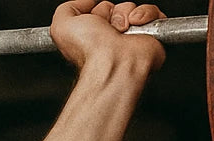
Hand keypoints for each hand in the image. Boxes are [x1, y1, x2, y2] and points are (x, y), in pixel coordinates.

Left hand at [51, 1, 166, 72]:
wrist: (113, 62)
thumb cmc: (89, 50)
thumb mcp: (61, 27)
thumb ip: (67, 9)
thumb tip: (86, 2)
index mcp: (92, 36)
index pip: (99, 9)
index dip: (97, 11)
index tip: (93, 22)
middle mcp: (110, 37)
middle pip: (117, 7)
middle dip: (112, 11)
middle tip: (108, 28)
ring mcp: (130, 37)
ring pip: (133, 7)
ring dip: (128, 12)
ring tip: (122, 30)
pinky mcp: (150, 36)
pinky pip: (152, 12)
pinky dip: (145, 14)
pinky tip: (136, 25)